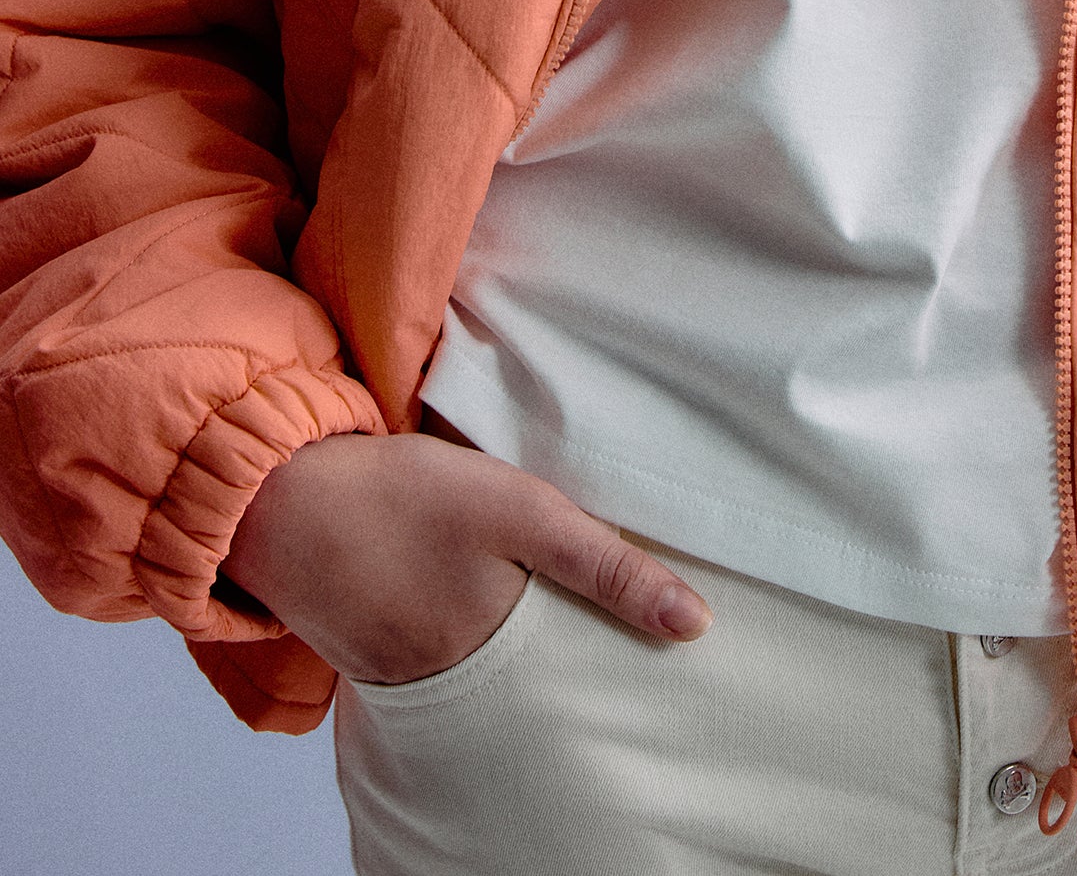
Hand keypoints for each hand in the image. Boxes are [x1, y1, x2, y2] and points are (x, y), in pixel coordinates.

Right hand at [223, 431, 710, 684]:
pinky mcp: (366, 652)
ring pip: (476, 672)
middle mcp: (449, 680)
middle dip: (560, 663)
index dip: (615, 660)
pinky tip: (457, 608)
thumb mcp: (522, 511)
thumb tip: (693, 624)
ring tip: (529, 619)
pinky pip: (426, 662)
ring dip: (501, 651)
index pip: (576, 674)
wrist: (281, 498)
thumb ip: (605, 565)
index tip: (657, 646)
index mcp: (498, 649)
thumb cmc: (406, 494)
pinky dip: (450, 643)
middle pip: (525, 683)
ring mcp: (399, 672)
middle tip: (586, 631)